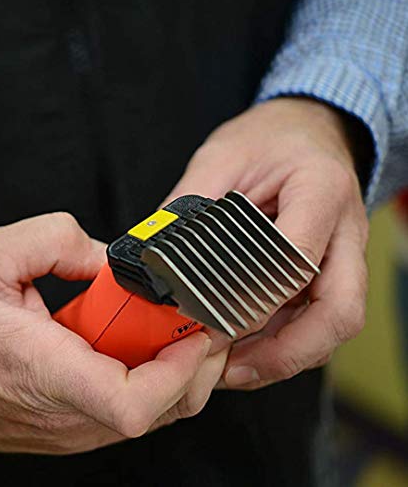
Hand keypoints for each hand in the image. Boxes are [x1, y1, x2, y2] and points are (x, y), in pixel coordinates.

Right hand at [0, 213, 227, 452]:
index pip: (132, 403)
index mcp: (45, 372)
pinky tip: (147, 344)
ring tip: (176, 325)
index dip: (179, 370)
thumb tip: (110, 260)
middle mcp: (65, 415)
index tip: (194, 331)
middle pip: (163, 409)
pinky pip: (133, 411)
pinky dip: (156, 379)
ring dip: (179, 370)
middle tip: (196, 316)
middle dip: (196, 362)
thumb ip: (59, 240)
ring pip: (156, 415)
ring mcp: (71, 430)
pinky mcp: (72, 428)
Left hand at [164, 97, 368, 389]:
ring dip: (286, 356)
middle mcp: (345, 230)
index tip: (213, 321)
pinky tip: (247, 350)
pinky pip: (317, 319)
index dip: (257, 300)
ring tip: (232, 369)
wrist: (304, 130)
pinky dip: (286, 343)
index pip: (298, 259)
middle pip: (339, 313)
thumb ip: (190, 207)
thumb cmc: (267, 138)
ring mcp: (344, 254)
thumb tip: (154, 257)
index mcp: (321, 191)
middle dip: (288, 352)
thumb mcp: (221, 158)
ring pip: (331, 326)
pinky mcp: (331, 269)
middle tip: (233, 369)